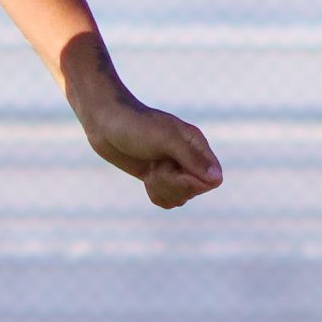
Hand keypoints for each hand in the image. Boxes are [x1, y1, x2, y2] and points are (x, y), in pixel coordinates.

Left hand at [82, 97, 222, 209]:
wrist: (104, 122)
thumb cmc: (134, 125)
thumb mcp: (164, 139)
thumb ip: (191, 159)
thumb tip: (217, 180)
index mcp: (197, 144)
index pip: (212, 179)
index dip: (192, 182)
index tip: (172, 168)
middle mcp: (189, 158)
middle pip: (195, 190)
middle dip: (172, 183)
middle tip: (156, 164)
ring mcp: (173, 168)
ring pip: (181, 197)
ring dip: (163, 188)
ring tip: (151, 168)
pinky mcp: (158, 177)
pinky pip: (167, 199)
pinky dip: (156, 193)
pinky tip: (147, 177)